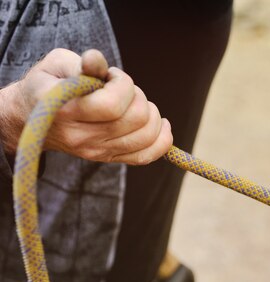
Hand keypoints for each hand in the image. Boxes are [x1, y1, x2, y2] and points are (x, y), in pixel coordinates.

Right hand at [0, 48, 172, 164]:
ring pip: (147, 137)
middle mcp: (81, 137)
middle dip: (138, 96)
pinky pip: (147, 155)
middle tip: (122, 88)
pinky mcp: (108, 158)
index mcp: (64, 111)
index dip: (123, 84)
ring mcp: (96, 151)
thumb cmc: (48, 83)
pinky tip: (161, 123)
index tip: (112, 76)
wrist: (31, 118)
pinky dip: (162, 139)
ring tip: (133, 103)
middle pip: (136, 120)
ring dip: (151, 114)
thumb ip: (81, 63)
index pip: (112, 105)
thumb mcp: (57, 64)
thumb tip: (96, 60)